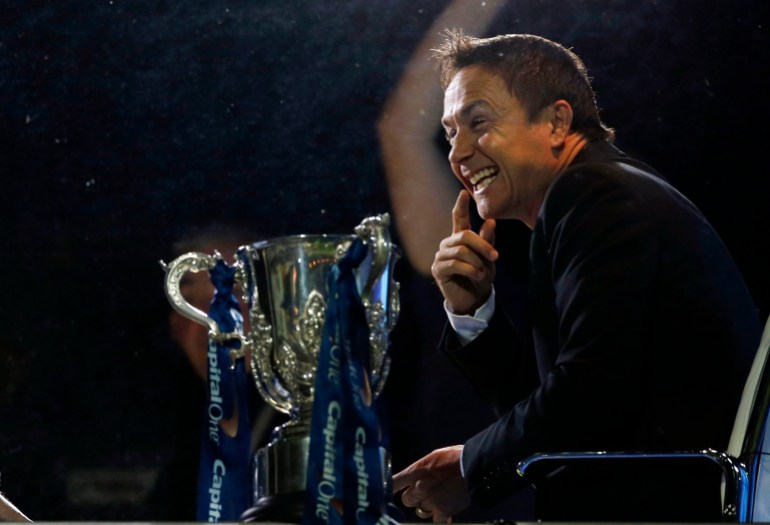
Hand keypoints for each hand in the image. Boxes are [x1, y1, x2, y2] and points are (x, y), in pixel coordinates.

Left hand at [393, 445, 470, 522]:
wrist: (476, 465)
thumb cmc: (456, 457)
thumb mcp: (434, 457)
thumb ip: (421, 471)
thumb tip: (413, 481)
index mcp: (416, 471)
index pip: (393, 483)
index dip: (388, 489)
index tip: (386, 492)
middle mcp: (420, 487)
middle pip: (407, 500)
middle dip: (415, 498)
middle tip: (426, 492)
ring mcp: (431, 501)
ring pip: (421, 511)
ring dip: (428, 507)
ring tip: (441, 498)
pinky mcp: (443, 511)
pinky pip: (436, 520)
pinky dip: (441, 516)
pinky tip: (447, 509)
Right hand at [431, 191, 497, 314]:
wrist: (474, 299)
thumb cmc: (480, 275)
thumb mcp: (488, 257)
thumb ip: (487, 240)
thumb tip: (491, 221)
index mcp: (460, 238)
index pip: (458, 218)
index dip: (461, 206)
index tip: (464, 192)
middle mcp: (448, 244)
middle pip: (464, 235)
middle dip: (482, 245)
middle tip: (495, 256)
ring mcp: (441, 256)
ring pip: (461, 250)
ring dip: (476, 262)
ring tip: (483, 272)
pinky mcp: (438, 269)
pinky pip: (454, 264)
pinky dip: (469, 269)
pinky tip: (476, 276)